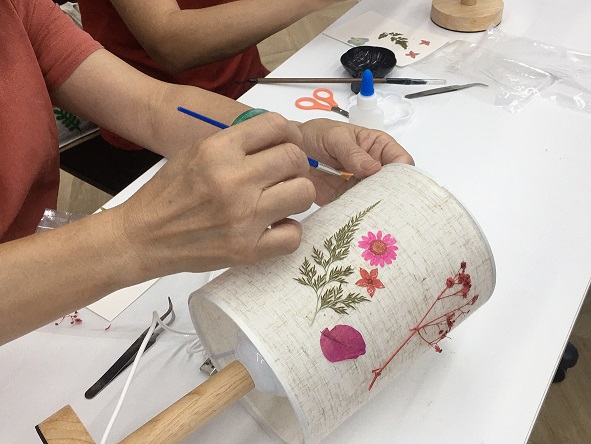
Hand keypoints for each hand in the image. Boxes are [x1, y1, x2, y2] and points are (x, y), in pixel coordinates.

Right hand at [112, 113, 314, 275]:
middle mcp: (234, 180)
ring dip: (296, 195)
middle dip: (295, 164)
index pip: (276, 125)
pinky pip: (294, 235)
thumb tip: (279, 136)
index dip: (287, 134)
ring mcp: (244, 217)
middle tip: (284, 175)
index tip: (285, 145)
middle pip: (295, 158)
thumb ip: (235, 142)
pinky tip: (273, 227)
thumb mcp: (195, 152)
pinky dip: (288, 231)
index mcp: (218, 150)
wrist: (143, 237)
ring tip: (280, 201)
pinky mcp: (247, 250)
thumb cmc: (169, 193)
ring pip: (304, 193)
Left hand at [297, 119, 413, 204]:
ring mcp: (361, 186)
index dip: (403, 173)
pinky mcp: (346, 199)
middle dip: (393, 195)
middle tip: (386, 206)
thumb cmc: (315, 135)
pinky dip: (358, 215)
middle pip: (393, 185)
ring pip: (377, 200)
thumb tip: (373, 168)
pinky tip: (356, 219)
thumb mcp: (334, 137)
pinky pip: (358, 209)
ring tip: (371, 215)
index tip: (396, 185)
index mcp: (377, 147)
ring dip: (376, 208)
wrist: (292, 151)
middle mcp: (373, 168)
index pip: (400, 159)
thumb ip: (352, 152)